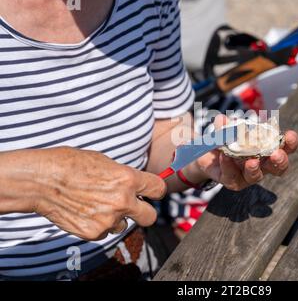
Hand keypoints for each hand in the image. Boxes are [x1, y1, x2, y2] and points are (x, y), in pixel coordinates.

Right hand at [17, 147, 165, 240]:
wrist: (41, 181)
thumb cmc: (70, 164)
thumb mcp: (104, 161)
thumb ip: (124, 176)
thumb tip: (135, 184)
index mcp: (127, 179)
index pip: (158, 189)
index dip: (155, 191)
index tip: (151, 192)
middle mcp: (122, 201)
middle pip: (150, 217)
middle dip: (144, 212)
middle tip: (134, 207)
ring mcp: (108, 219)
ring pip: (123, 225)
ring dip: (115, 218)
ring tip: (96, 204)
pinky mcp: (93, 233)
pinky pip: (104, 232)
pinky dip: (98, 225)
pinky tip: (85, 211)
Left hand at [195, 115, 297, 190]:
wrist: (208, 156)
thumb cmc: (226, 141)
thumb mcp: (227, 130)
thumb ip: (226, 125)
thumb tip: (222, 119)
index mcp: (267, 149)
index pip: (285, 148)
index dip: (290, 143)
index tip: (290, 135)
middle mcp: (262, 165)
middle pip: (278, 168)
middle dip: (280, 161)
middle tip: (277, 154)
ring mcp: (247, 175)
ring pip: (255, 176)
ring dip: (254, 169)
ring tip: (251, 162)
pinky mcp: (232, 181)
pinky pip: (231, 175)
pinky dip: (228, 165)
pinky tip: (225, 157)